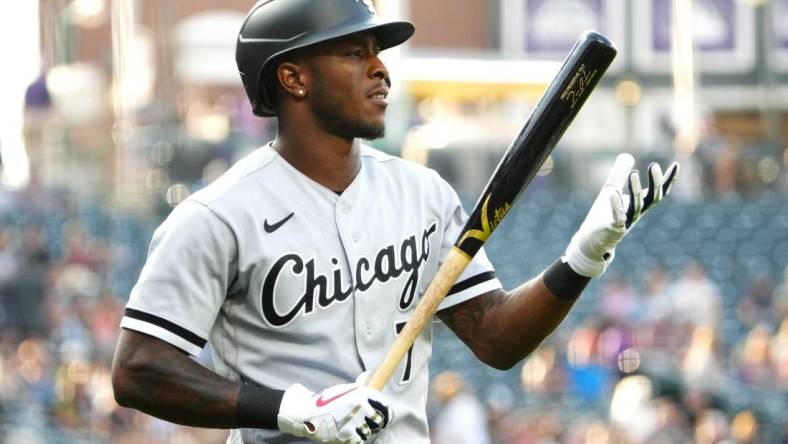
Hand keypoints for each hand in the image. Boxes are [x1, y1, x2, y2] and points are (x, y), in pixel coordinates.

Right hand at [277, 373, 392, 442]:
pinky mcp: (349, 434)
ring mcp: (356, 421)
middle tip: (367, 423)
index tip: (386, 415)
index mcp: (362, 393)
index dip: (387, 411)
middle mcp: (362, 406)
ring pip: (369, 431)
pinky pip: (359, 440)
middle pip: (379, 420)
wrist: (308, 415)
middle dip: (374, 423)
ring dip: (363, 431)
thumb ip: (359, 385)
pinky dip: (354, 439)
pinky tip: (346, 434)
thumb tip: (369, 373)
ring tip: (352, 427)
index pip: (385, 404)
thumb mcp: (343, 389)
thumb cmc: (326, 402)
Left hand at [564, 153, 678, 277]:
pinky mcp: (613, 228)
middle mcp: (636, 213)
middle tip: (654, 165)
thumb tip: (628, 155)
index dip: (668, 180)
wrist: (590, 240)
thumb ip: (619, 173)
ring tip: (634, 174)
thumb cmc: (602, 215)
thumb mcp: (611, 189)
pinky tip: (613, 194)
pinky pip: (618, 218)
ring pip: (637, 207)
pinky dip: (616, 206)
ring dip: (637, 190)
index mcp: (639, 204)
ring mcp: (626, 222)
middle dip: (656, 183)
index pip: (659, 192)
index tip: (676, 164)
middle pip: (653, 199)